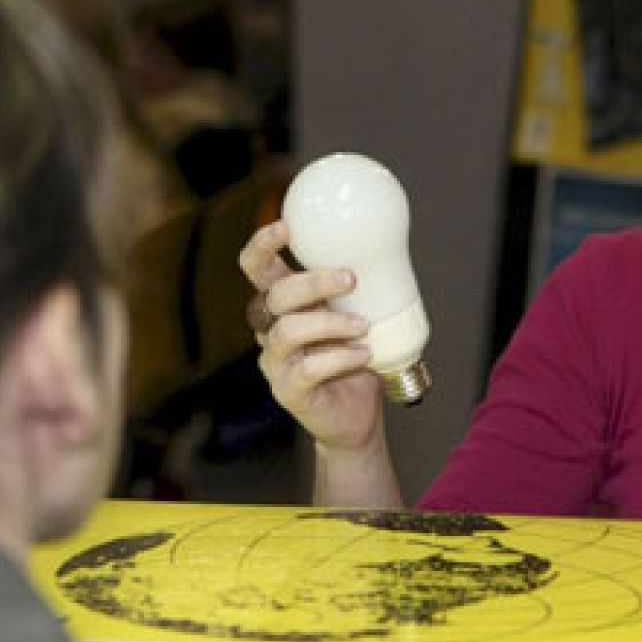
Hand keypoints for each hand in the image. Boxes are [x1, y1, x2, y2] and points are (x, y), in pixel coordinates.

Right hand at [239, 220, 384, 455]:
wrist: (357, 414)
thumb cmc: (356, 357)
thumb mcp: (357, 313)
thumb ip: (356, 288)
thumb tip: (385, 248)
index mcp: (284, 304)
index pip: (256, 269)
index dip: (262, 246)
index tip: (286, 227)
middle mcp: (271, 330)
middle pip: (275, 296)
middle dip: (312, 282)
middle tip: (350, 279)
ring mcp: (275, 362)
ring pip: (287, 331)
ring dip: (330, 323)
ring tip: (364, 326)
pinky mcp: (287, 391)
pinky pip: (308, 369)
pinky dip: (340, 359)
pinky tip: (364, 355)